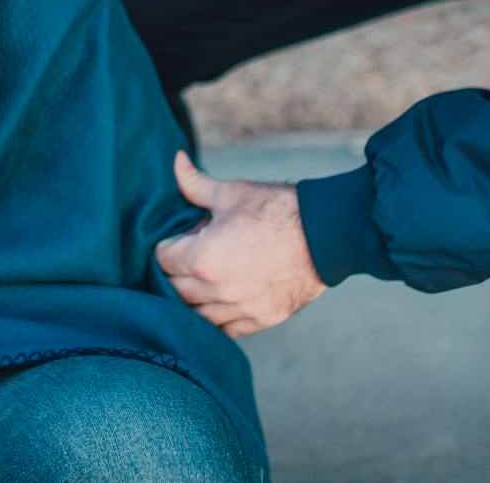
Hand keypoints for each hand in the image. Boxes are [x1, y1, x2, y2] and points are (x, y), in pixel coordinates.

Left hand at [156, 151, 326, 336]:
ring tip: (207, 275)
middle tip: (196, 251)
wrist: (326, 234)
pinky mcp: (260, 320)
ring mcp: (239, 309)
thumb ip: (194, 184)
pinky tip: (224, 296)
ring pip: (196, 314)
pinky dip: (218, 316)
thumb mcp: (231, 193)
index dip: (170, 243)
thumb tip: (175, 160)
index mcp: (203, 258)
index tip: (186, 235)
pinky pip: (225, 328)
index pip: (163, 258)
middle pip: (174, 288)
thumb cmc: (276, 210)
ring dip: (194, 296)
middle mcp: (216, 290)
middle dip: (178, 269)